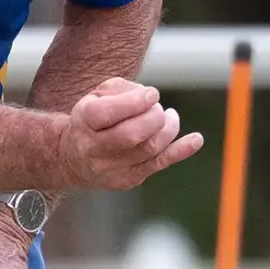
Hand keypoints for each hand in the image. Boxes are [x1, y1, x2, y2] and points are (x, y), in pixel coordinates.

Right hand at [58, 77, 203, 190]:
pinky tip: (196, 139)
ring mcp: (111, 168)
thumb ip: (122, 90)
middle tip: (158, 108)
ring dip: (167, 128)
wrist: (74, 158)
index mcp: (83, 121)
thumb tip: (149, 97)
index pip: (106, 113)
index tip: (152, 93)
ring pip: (148, 149)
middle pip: (130, 135)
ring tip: (168, 117)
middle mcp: (93, 148)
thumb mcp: (96, 96)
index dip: (133, 102)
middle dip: (153, 117)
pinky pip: (158, 164)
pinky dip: (180, 151)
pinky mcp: (128, 179)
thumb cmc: (93, 119)